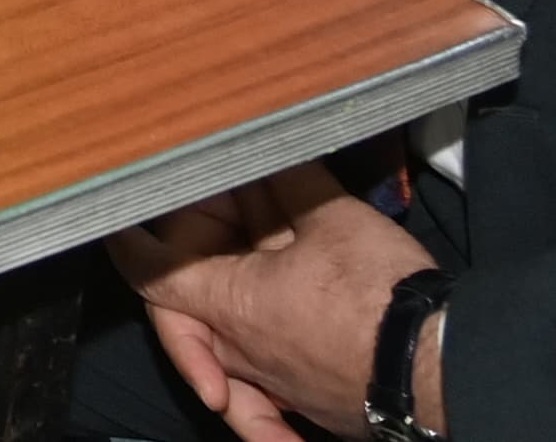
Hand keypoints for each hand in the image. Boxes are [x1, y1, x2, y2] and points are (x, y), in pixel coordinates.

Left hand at [113, 165, 427, 440]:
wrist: (438, 369)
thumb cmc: (380, 298)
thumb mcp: (334, 218)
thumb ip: (291, 184)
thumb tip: (271, 151)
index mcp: (228, 304)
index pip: (150, 275)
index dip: (129, 243)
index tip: (118, 221)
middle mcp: (238, 353)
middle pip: (187, 307)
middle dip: (194, 256)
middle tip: (221, 214)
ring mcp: (272, 385)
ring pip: (223, 349)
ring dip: (222, 310)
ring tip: (250, 257)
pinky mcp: (306, 404)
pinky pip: (261, 402)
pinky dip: (251, 398)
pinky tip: (238, 396)